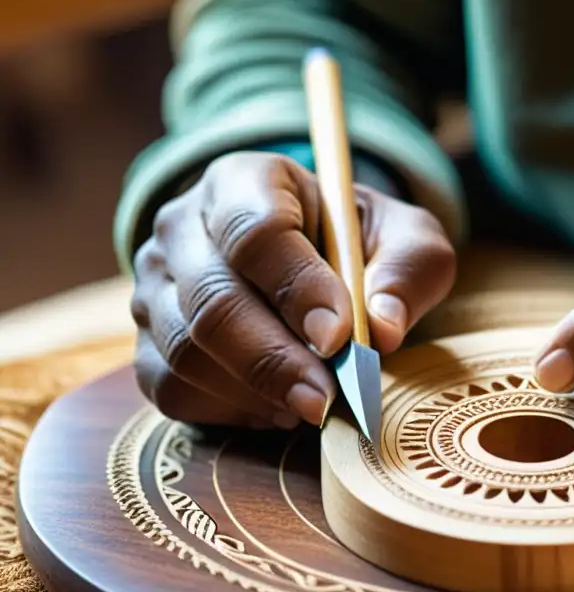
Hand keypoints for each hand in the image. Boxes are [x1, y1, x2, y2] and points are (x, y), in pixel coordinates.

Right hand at [130, 152, 455, 429]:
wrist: (316, 262)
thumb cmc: (362, 245)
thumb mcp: (406, 240)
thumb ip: (407, 271)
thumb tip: (381, 330)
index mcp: (245, 180)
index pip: (256, 232)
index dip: (297, 289)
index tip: (340, 337)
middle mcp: (182, 226)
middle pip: (212, 301)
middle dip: (276, 360)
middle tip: (328, 397)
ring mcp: (154, 286)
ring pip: (186, 352)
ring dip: (256, 392)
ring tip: (314, 403)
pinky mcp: (147, 343)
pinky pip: (173, 389)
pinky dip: (230, 411)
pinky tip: (280, 408)